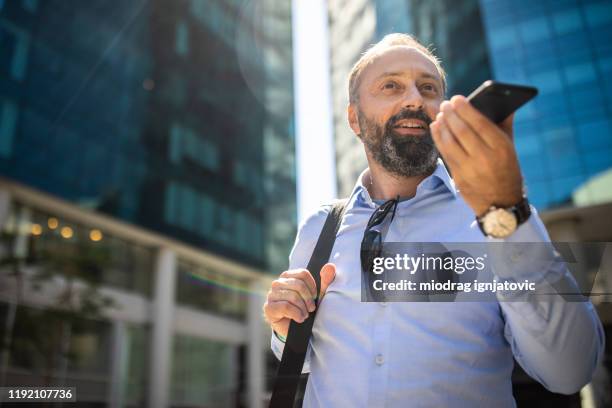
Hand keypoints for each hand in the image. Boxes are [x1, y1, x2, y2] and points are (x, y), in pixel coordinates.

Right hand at [263, 263, 335, 337]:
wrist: (296, 331)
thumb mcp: (318, 296)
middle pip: (298, 285)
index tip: (315, 297)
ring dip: (303, 308)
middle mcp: (277, 283)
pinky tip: (299, 318)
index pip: (303, 273)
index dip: (312, 286)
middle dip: (308, 299)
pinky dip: (297, 314)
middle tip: (311, 309)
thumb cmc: (306, 309)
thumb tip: (330, 266)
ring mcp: (271, 295)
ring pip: (292, 296)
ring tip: (305, 315)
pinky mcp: (269, 308)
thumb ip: (325, 281)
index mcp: (288, 276)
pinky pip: (286, 306)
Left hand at [430, 95, 522, 215]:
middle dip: (451, 115)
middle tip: (445, 104)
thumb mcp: (510, 148)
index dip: (465, 109)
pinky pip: (445, 155)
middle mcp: (485, 158)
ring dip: (442, 126)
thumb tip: (503, 102)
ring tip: (439, 115)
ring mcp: (470, 170)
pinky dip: (438, 139)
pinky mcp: (458, 178)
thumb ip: (505, 125)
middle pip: (462, 131)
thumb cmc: (507, 170)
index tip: (457, 98)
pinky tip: (436, 128)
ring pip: (450, 143)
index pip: (479, 123)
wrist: (500, 203)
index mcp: (501, 148)